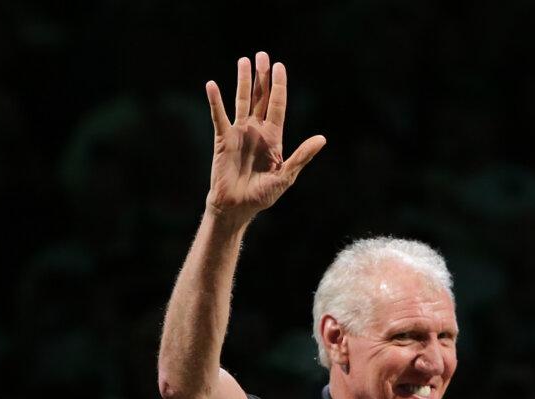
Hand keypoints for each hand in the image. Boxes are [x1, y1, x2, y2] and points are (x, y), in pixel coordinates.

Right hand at [204, 52, 326, 221]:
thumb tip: (322, 138)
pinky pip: (219, 116)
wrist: (237, 207)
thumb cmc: (262, 195)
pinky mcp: (223, 139)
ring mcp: (240, 133)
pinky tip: (212, 85)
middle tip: (263, 54)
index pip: (277, 106)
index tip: (280, 66)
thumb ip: (302, 156)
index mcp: (274, 138)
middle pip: (260, 98)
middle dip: (262, 77)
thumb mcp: (286, 176)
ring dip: (244, 82)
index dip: (279, 86)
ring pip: (242, 101)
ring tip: (244, 61)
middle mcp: (257, 131)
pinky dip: (215, 101)